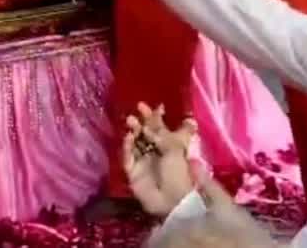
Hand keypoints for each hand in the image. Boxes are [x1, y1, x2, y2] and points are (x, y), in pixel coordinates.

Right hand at [122, 102, 198, 216]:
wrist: (172, 200)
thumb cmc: (179, 172)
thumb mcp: (176, 148)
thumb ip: (162, 132)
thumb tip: (155, 116)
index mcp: (169, 146)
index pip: (160, 128)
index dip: (155, 117)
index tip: (150, 106)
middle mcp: (155, 152)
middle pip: (145, 134)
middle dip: (141, 122)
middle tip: (136, 111)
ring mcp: (143, 162)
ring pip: (135, 143)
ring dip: (133, 132)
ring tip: (130, 121)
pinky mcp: (133, 172)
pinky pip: (128, 157)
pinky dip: (127, 147)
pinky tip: (128, 137)